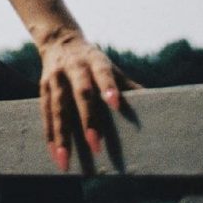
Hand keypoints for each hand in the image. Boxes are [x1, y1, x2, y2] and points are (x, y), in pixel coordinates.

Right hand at [38, 32, 141, 171]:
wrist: (60, 42)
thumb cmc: (93, 61)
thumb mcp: (110, 66)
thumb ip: (127, 85)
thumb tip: (160, 104)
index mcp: (95, 61)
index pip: (103, 73)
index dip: (109, 87)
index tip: (115, 103)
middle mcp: (74, 68)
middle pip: (81, 93)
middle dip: (88, 119)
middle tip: (96, 146)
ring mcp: (56, 77)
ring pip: (58, 107)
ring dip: (62, 135)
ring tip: (65, 160)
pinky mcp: (43, 87)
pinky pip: (45, 113)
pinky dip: (50, 134)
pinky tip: (54, 153)